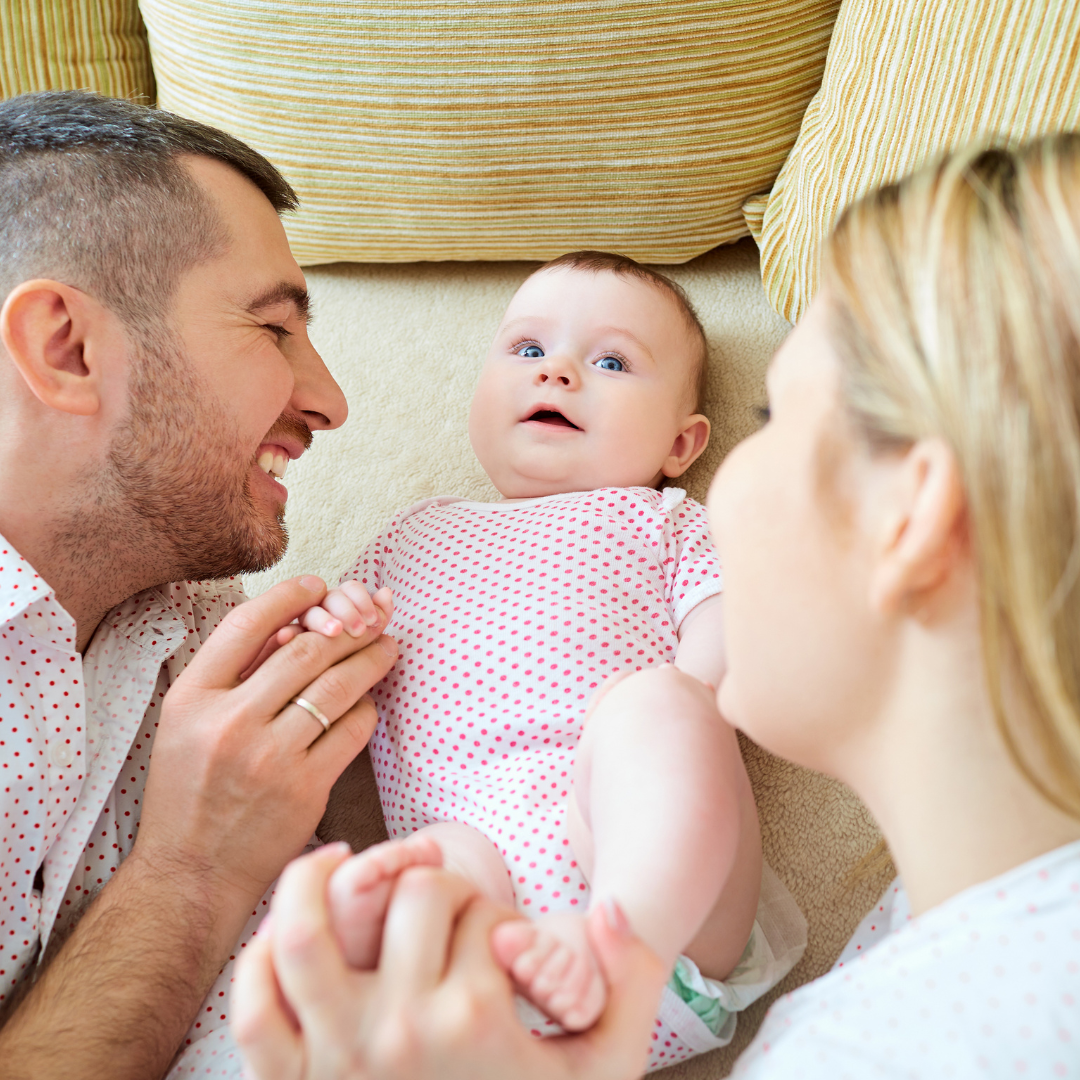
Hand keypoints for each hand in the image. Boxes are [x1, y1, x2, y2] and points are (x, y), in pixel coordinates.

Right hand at [136, 576, 397, 907]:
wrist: (190, 875)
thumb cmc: (190, 792)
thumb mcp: (186, 724)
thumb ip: (232, 674)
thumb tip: (294, 625)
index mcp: (191, 699)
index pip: (246, 624)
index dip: (290, 595)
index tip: (319, 584)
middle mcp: (229, 723)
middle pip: (306, 651)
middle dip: (349, 627)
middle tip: (375, 616)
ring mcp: (269, 758)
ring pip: (337, 687)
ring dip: (371, 659)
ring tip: (388, 646)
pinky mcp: (305, 790)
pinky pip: (352, 731)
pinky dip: (366, 709)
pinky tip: (368, 702)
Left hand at [232, 845, 667, 1079]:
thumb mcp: (601, 1070)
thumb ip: (629, 985)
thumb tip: (613, 907)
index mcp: (476, 1019)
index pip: (480, 909)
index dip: (491, 910)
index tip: (495, 945)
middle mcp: (402, 1030)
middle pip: (412, 897)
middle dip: (433, 887)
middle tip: (440, 917)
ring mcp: (337, 1056)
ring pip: (309, 930)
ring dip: (314, 881)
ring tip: (332, 861)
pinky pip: (255, 1007)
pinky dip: (257, 959)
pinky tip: (283, 930)